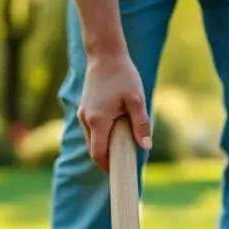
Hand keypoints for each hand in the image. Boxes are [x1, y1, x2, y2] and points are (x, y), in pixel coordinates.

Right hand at [77, 51, 151, 169]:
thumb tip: (146, 147)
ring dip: (105, 147)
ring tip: (123, 148)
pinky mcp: (85, 109)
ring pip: (92, 141)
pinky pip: (92, 131)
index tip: (119, 174)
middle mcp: (86, 119)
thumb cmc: (123, 75)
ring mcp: (83, 114)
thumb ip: (141, 124)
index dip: (107, 167)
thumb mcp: (137, 100)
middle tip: (125, 164)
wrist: (105, 54)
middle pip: (94, 150)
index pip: (98, 154)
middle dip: (107, 159)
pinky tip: (116, 134)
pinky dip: (102, 137)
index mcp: (97, 120)